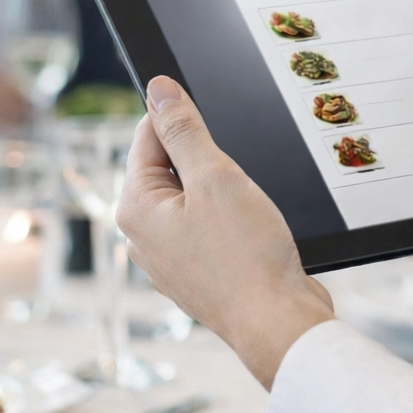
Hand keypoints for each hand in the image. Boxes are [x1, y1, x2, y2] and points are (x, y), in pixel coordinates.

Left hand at [118, 76, 335, 389]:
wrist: (278, 324)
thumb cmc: (247, 256)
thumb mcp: (215, 177)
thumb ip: (183, 129)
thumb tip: (158, 89)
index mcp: (135, 208)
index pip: (148, 136)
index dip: (185, 120)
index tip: (217, 123)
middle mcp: (142, 236)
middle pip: (170, 167)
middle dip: (207, 162)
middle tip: (237, 181)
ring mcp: (169, 259)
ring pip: (194, 199)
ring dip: (222, 193)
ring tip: (247, 212)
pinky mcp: (198, 274)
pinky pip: (209, 228)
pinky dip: (230, 222)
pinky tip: (252, 233)